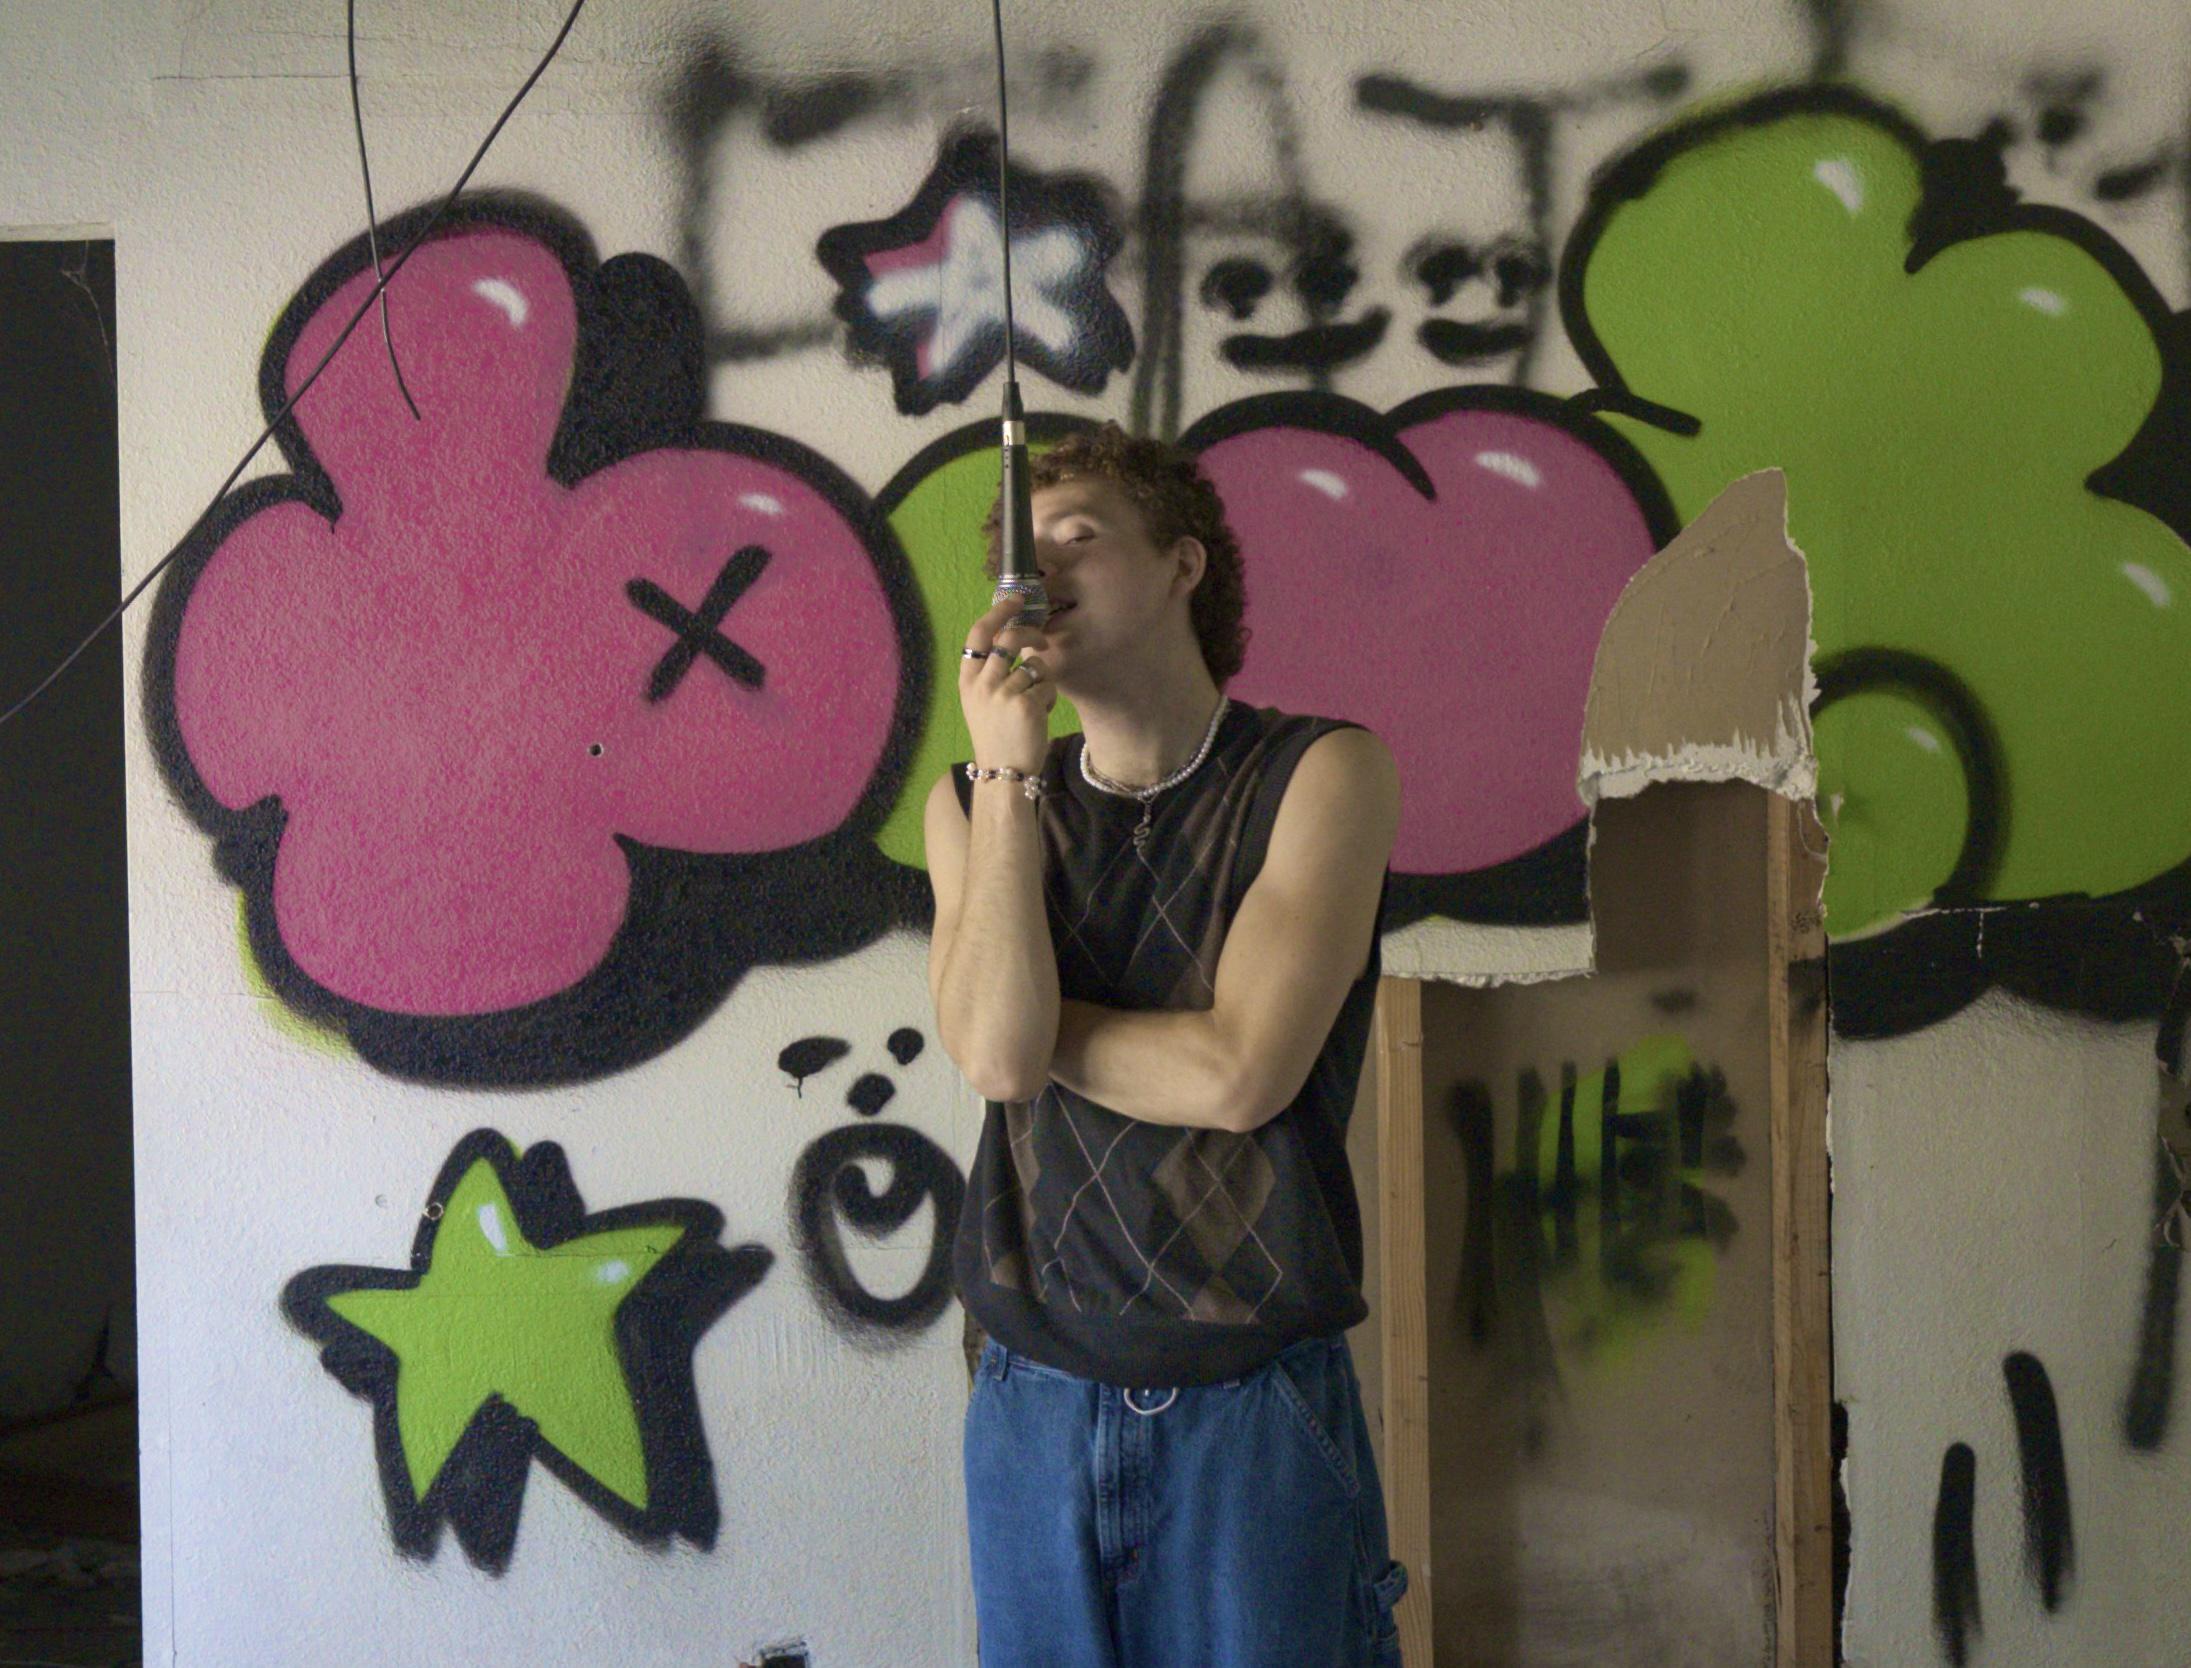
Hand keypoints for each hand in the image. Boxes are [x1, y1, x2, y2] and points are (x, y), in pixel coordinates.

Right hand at [960, 595, 1055, 776]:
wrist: (1003, 773)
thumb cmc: (996, 736)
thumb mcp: (981, 702)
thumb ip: (990, 672)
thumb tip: (1010, 636)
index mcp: (968, 681)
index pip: (979, 633)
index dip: (998, 611)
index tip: (1015, 599)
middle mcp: (982, 684)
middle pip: (1010, 638)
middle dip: (1032, 632)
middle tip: (1043, 639)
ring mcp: (1003, 694)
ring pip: (1035, 665)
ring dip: (1042, 681)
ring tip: (1034, 703)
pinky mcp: (1026, 705)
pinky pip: (1047, 687)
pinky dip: (1048, 701)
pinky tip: (1038, 719)